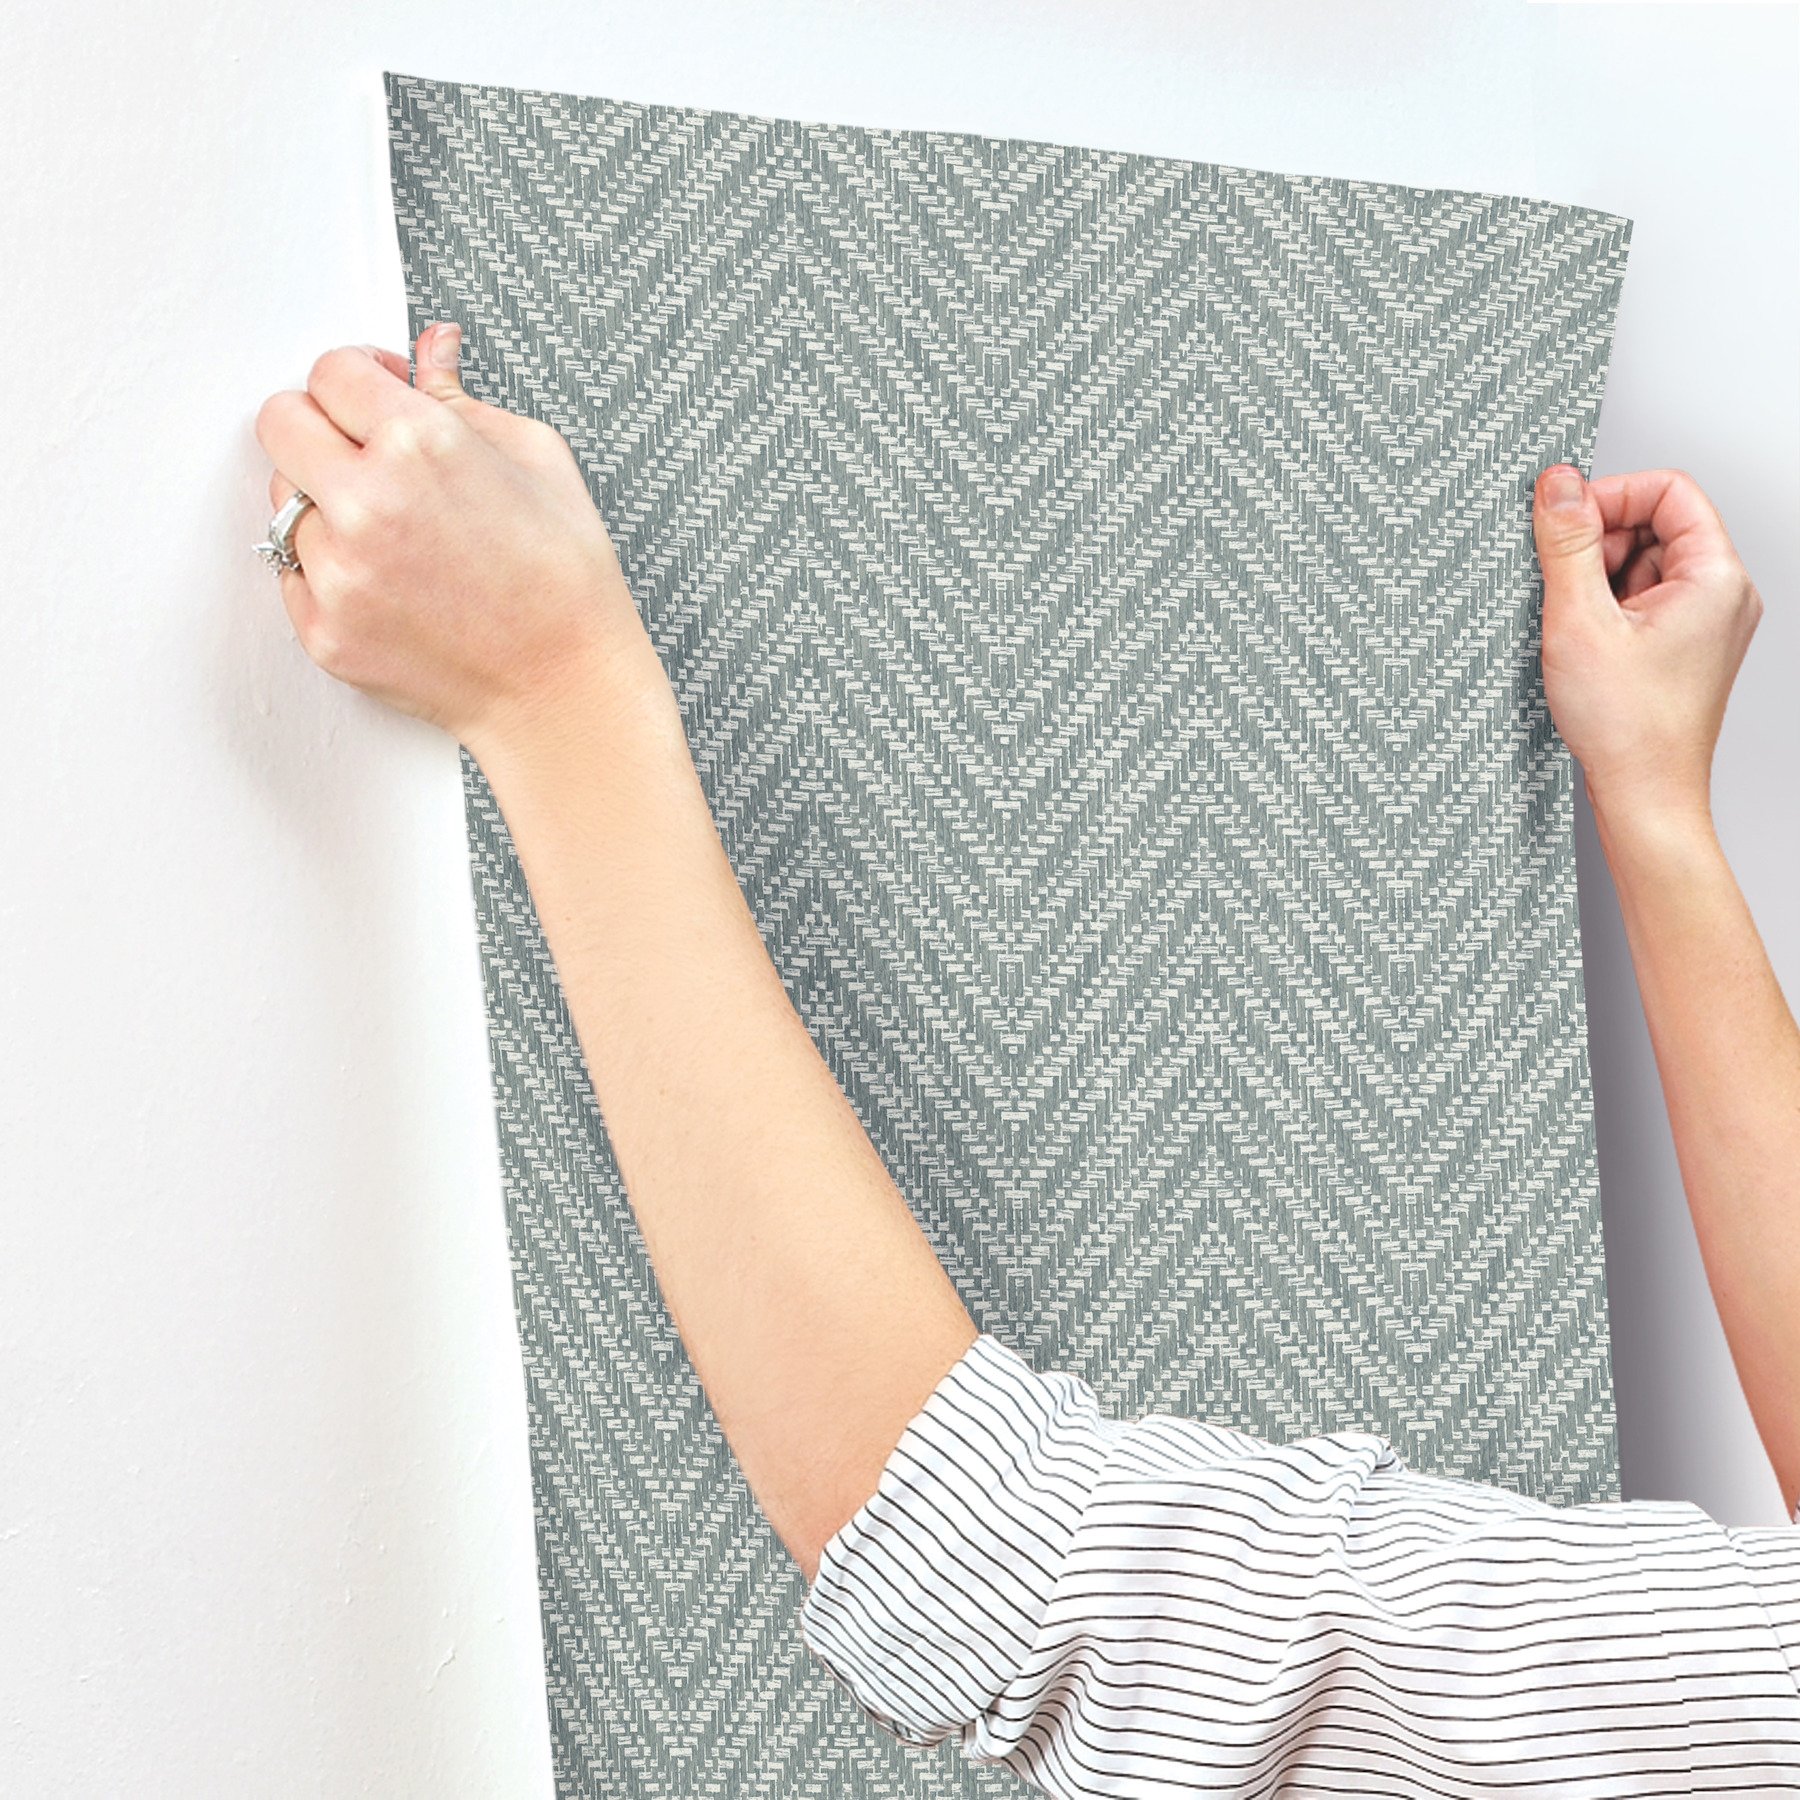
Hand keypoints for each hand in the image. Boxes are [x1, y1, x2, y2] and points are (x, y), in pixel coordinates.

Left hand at [253, 322, 653, 756]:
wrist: (565, 689)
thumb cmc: (566, 582)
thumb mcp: (537, 460)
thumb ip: (463, 398)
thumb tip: (431, 349)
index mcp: (421, 444)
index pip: (330, 371)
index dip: (357, 377)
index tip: (376, 395)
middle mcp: (366, 503)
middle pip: (280, 422)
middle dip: (320, 426)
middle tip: (364, 452)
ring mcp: (338, 573)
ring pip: (284, 502)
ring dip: (325, 505)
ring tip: (394, 534)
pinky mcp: (324, 630)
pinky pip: (292, 573)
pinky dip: (330, 570)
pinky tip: (391, 582)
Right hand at [1531, 464, 1762, 828]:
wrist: (1645, 797)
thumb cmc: (1629, 728)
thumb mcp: (1580, 621)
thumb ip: (1567, 543)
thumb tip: (1557, 484)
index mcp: (1715, 578)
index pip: (1669, 491)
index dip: (1611, 496)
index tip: (1564, 520)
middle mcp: (1722, 595)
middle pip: (1655, 525)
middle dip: (1599, 543)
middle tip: (1563, 583)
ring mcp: (1705, 623)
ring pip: (1644, 564)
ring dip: (1598, 580)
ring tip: (1576, 626)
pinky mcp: (1683, 647)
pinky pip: (1641, 601)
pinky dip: (1605, 610)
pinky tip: (1584, 644)